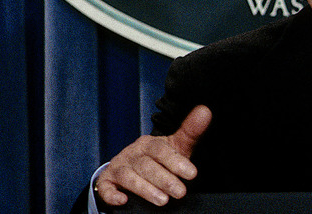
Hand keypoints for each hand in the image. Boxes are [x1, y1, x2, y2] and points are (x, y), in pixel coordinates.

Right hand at [95, 105, 211, 205]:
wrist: (131, 168)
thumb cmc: (159, 159)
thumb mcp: (176, 146)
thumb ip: (191, 131)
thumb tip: (205, 110)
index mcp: (149, 143)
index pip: (161, 150)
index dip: (176, 161)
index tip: (192, 174)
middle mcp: (132, 153)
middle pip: (147, 165)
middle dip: (164, 180)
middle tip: (180, 192)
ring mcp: (118, 167)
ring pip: (128, 177)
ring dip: (145, 189)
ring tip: (162, 200)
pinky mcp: (106, 181)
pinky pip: (105, 187)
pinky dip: (112, 194)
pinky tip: (123, 201)